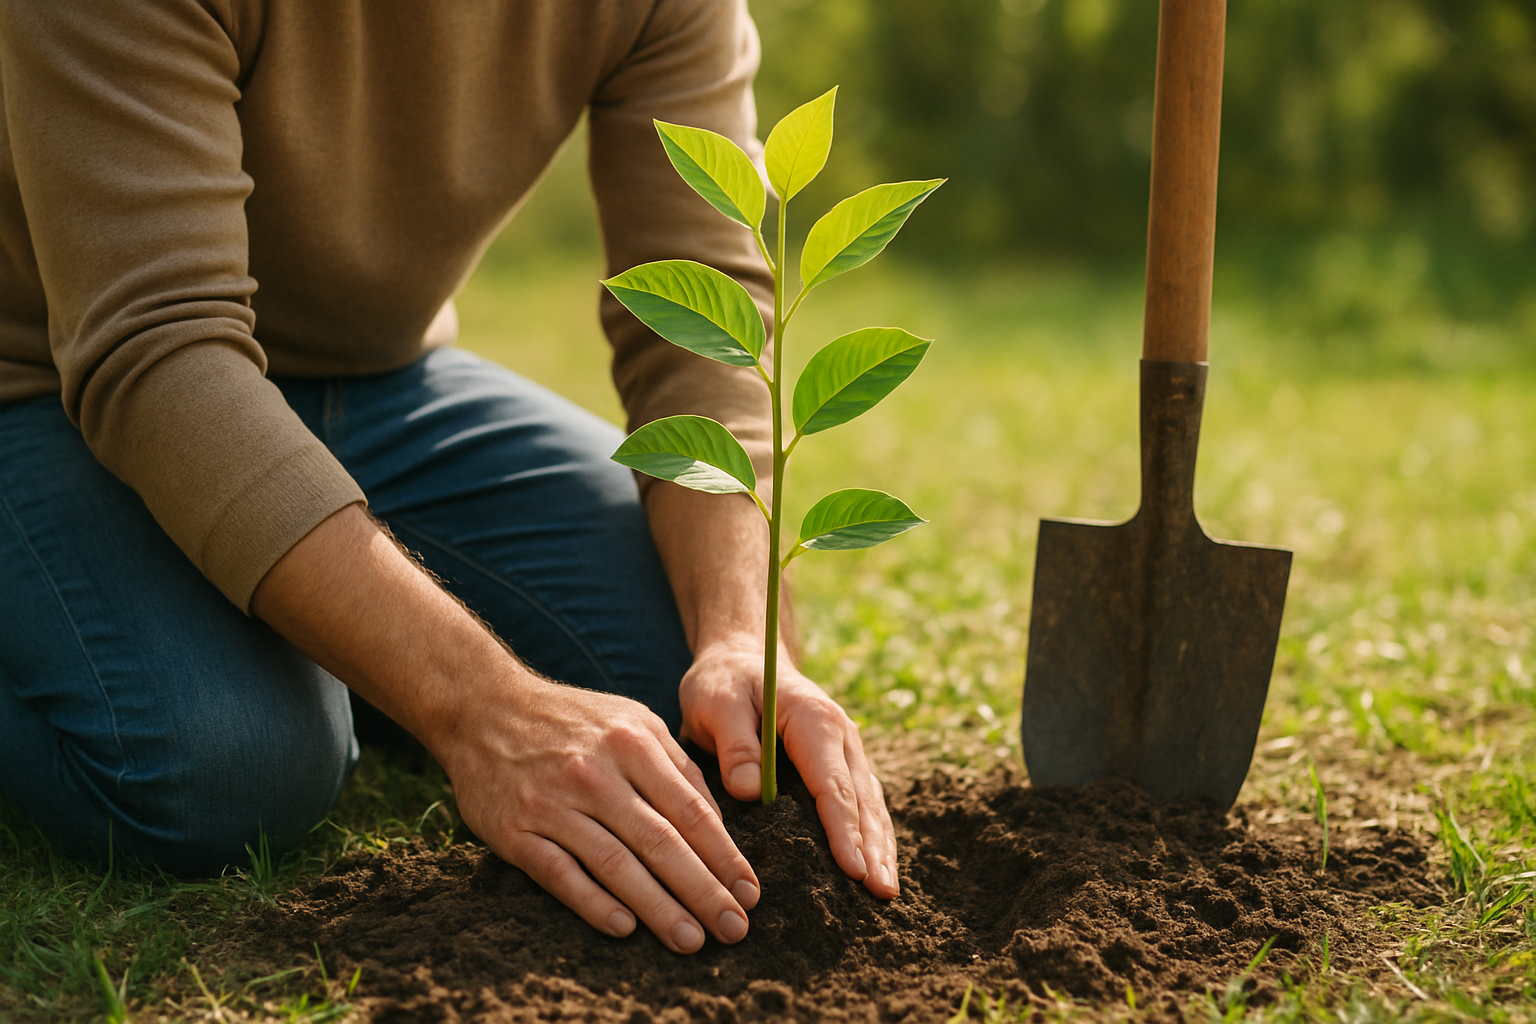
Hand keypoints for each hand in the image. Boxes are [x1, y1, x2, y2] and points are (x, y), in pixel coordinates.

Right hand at [438, 675, 761, 952]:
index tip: (750, 892)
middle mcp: (596, 774)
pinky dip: (593, 903)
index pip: (690, 810)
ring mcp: (553, 804)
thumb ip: (676, 766)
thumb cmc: (572, 719)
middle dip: (703, 890)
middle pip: (660, 842)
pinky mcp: (514, 831)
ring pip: (615, 864)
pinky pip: (560, 874)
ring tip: (690, 939)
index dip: (724, 856)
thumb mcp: (632, 720)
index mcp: (633, 744)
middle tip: (733, 928)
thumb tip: (719, 822)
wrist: (485, 708)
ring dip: (658, 906)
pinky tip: (624, 927)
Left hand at [678, 642, 898, 899]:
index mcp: (814, 719)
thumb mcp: (716, 701)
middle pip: (861, 799)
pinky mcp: (838, 765)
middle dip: (873, 848)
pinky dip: (870, 836)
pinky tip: (873, 868)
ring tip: (886, 892)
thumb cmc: (725, 682)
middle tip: (881, 895)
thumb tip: (753, 792)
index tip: (852, 869)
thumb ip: (734, 743)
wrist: (742, 659)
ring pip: (869, 805)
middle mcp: (841, 736)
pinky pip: (860, 804)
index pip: (832, 783)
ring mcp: (845, 751)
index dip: (843, 829)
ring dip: (879, 847)